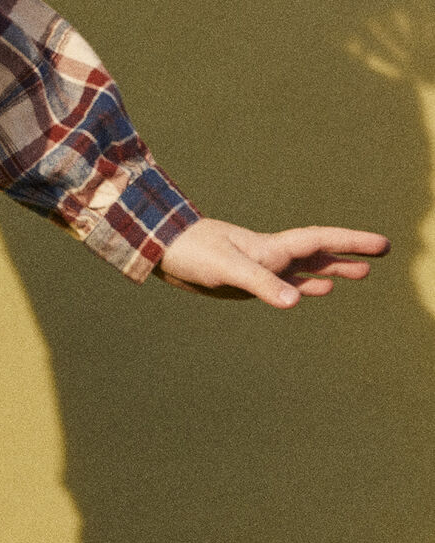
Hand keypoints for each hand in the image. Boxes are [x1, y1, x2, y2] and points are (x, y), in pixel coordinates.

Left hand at [156, 218, 389, 307]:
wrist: (160, 248)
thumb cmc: (191, 252)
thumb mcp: (228, 268)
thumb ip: (262, 283)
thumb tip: (296, 301)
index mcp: (270, 248)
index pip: (319, 242)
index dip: (350, 242)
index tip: (382, 243)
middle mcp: (270, 254)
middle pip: (318, 253)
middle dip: (349, 253)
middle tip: (380, 253)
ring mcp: (260, 266)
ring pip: (305, 268)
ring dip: (332, 269)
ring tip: (360, 273)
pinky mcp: (246, 280)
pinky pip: (285, 282)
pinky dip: (304, 284)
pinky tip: (314, 289)